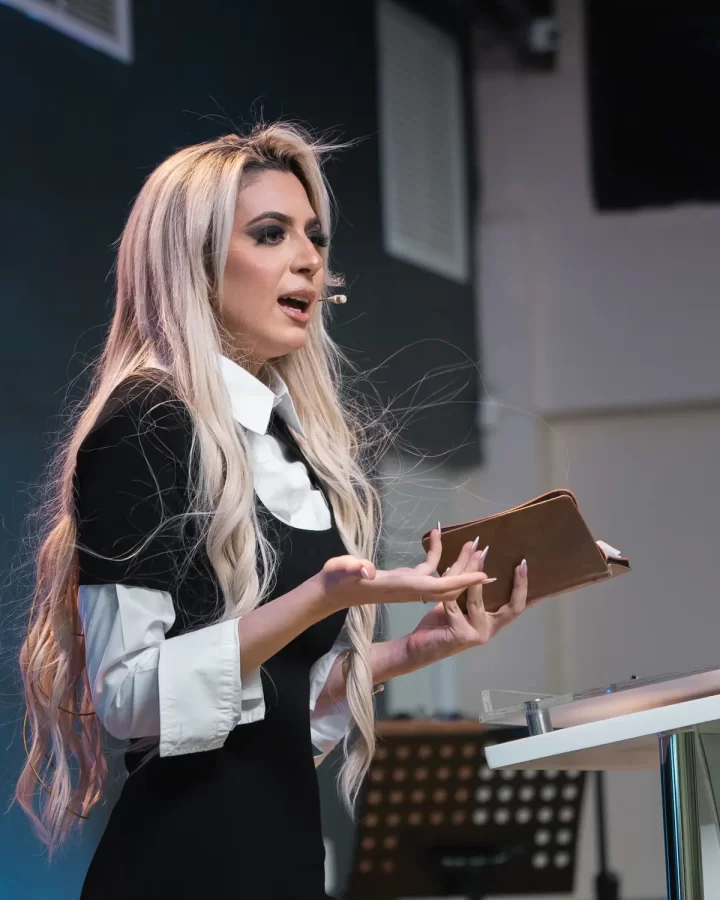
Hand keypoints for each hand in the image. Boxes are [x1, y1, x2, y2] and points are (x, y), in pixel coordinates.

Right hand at [319, 536, 492, 610]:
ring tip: (471, 543)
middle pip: (447, 585)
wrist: (330, 592)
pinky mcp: (402, 579)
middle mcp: (410, 589)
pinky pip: (426, 569)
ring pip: (440, 577)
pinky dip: (434, 553)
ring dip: (456, 563)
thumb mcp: (342, 570)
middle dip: (468, 573)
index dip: (462, 583)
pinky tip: (435, 534)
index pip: (438, 588)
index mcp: (401, 587)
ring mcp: (407, 585)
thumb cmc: (336, 580)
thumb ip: (353, 568)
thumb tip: (366, 571)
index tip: (484, 577)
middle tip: (486, 555)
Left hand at [403, 541, 528, 667]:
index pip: (517, 605)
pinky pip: (454, 606)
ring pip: (476, 600)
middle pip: (509, 605)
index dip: (522, 586)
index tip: (524, 564)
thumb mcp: (459, 605)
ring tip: (471, 554)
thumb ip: (470, 592)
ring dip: (472, 576)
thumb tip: (479, 562)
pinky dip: (447, 590)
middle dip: (510, 580)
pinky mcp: (463, 635)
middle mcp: (489, 629)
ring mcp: (478, 634)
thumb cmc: (440, 625)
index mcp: (493, 622)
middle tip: (507, 559)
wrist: (419, 647)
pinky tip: (444, 572)